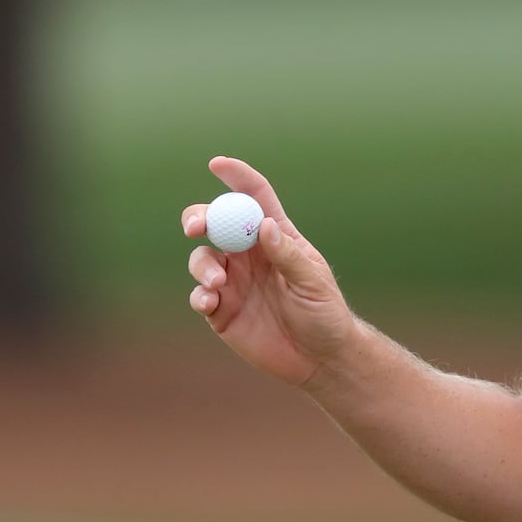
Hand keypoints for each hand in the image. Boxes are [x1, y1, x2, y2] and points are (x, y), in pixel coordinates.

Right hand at [183, 156, 356, 385]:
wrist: (318, 358)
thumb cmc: (324, 313)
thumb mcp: (312, 281)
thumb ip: (287, 254)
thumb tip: (265, 225)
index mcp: (275, 237)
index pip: (254, 198)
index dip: (236, 178)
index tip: (217, 163)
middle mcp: (249, 254)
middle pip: (215, 223)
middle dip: (199, 218)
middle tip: (196, 227)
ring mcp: (233, 281)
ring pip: (201, 257)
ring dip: (203, 264)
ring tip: (218, 282)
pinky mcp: (221, 310)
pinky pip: (199, 294)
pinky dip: (199, 295)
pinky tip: (210, 303)